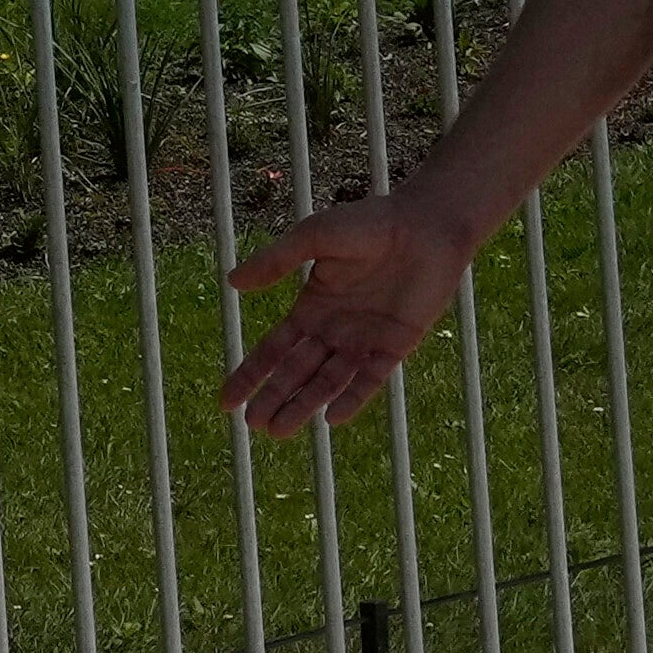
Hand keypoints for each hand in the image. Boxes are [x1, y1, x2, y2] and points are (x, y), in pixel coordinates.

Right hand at [222, 198, 477, 433]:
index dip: (251, 374)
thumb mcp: (314, 236)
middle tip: (253, 424)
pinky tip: (333, 418)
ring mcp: (365, 340)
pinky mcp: (396, 345)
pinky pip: (371, 378)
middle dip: (275, 397)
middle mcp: (335, 330)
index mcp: (312, 307)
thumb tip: (231, 281)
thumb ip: (276, 260)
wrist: (426, 224)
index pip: (274, 349)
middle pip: (297, 372)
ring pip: (329, 382)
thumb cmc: (370, 222)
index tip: (227, 402)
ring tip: (280, 430)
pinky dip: (353, 398)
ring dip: (305, 405)